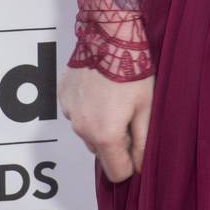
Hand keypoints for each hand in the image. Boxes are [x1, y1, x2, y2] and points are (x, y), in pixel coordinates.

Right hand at [58, 64, 153, 182]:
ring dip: (100, 124)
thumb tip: (139, 168)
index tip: (136, 142)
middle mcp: (82, 129)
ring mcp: (69, 113)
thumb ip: (142, 143)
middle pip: (101, 152)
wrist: (109, 36)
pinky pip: (77, 113)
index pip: (116, 173)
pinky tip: (101, 89)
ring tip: (115, 98)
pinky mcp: (63, 97)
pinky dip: (88, 108)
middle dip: (115, 141)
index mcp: (105, 135)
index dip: (130, 163)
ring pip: (88, 132)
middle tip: (128, 113)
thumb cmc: (133, 71)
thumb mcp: (146, 108)